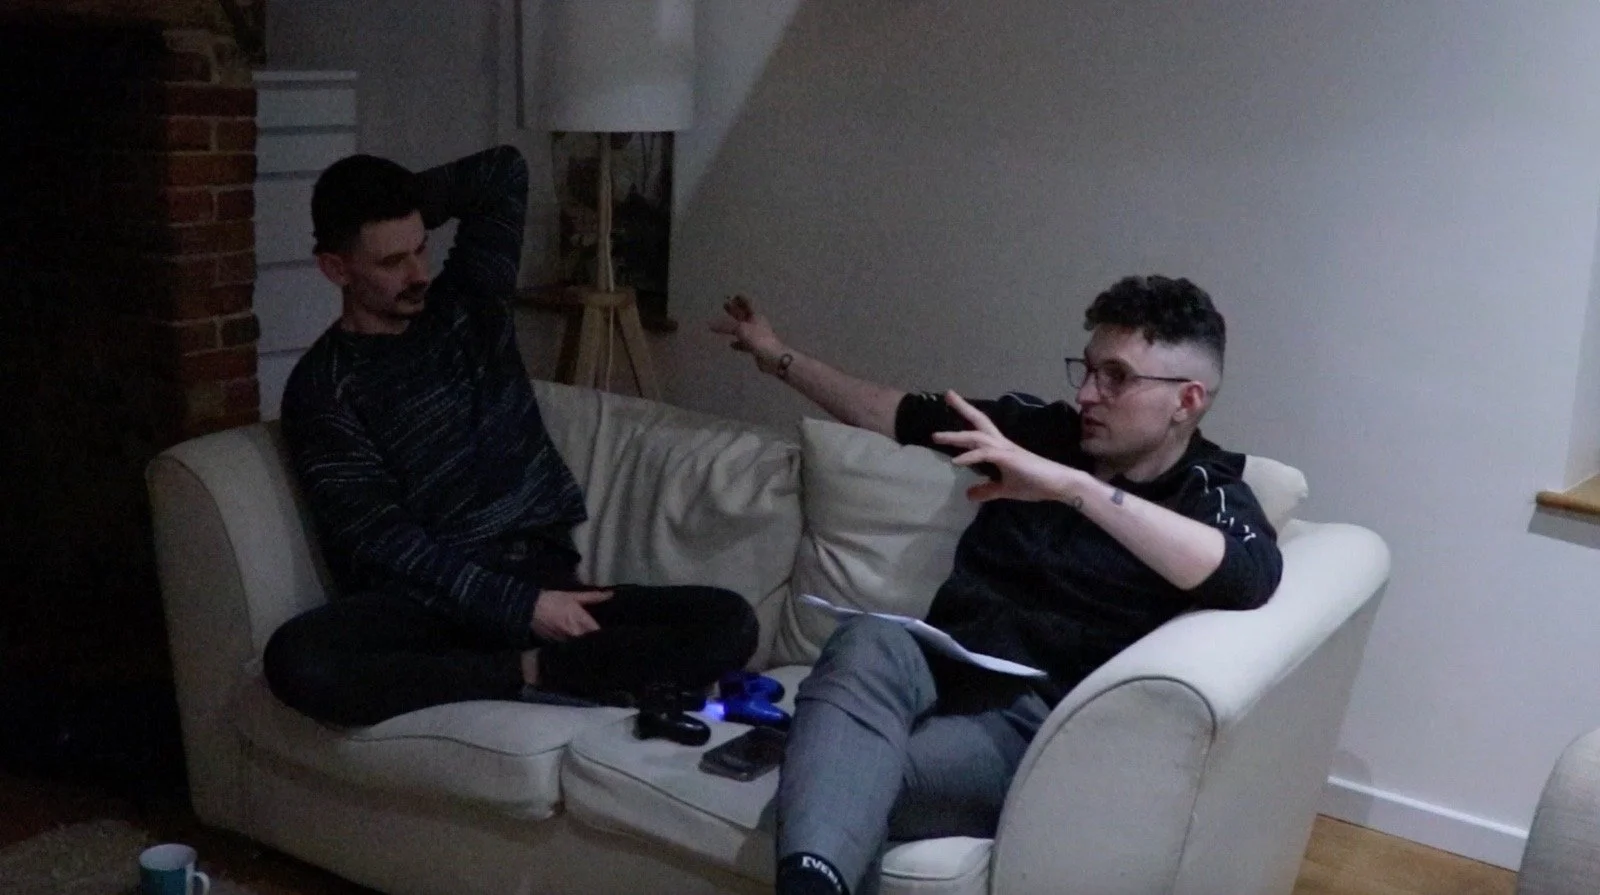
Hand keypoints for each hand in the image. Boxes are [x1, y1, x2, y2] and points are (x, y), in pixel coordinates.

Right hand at [531, 589, 611, 640]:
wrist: (528, 609)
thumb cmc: (552, 600)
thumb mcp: (573, 596)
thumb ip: (593, 597)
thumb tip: (610, 594)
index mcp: (579, 619)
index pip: (597, 631)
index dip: (606, 634)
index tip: (614, 633)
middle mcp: (573, 632)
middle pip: (591, 641)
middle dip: (598, 641)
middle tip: (608, 641)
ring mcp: (565, 640)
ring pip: (581, 646)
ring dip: (587, 645)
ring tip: (597, 645)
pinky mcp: (557, 645)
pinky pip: (571, 647)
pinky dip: (576, 647)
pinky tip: (580, 645)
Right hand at [710, 294, 787, 372]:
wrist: (771, 356)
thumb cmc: (757, 338)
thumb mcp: (740, 329)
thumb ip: (725, 326)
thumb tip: (710, 324)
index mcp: (755, 316)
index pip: (747, 304)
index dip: (740, 299)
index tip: (734, 295)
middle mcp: (756, 324)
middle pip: (743, 315)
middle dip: (734, 310)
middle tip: (725, 304)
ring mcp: (756, 336)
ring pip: (743, 329)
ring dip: (734, 326)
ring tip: (723, 325)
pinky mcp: (755, 347)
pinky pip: (744, 343)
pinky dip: (738, 343)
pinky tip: (731, 344)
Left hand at [932, 391, 1079, 502]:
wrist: (1059, 484)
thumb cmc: (1036, 483)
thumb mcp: (1006, 489)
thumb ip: (987, 490)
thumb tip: (968, 494)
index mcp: (1001, 448)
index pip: (980, 428)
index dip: (967, 416)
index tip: (952, 403)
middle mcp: (1001, 444)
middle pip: (979, 421)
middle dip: (962, 408)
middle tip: (947, 394)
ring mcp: (1006, 450)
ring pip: (978, 437)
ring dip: (956, 437)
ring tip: (936, 436)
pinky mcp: (1009, 459)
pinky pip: (986, 454)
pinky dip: (970, 456)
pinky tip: (956, 462)